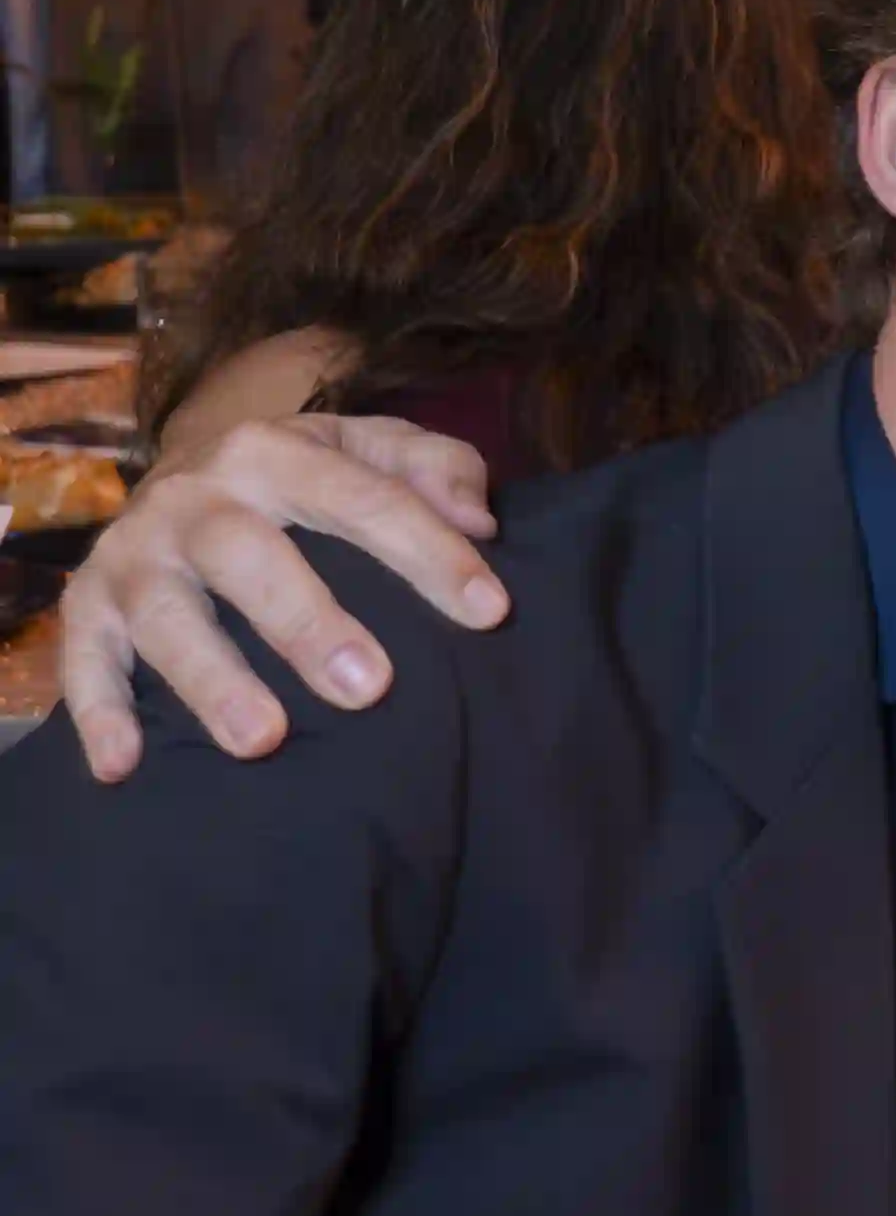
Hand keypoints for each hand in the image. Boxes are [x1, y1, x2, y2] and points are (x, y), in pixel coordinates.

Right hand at [56, 411, 506, 782]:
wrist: (189, 476)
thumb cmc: (311, 481)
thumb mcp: (374, 450)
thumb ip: (437, 468)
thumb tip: (477, 518)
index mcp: (275, 452)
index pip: (362, 497)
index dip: (429, 553)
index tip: (491, 610)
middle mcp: (196, 497)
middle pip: (247, 554)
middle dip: (305, 622)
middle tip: (368, 687)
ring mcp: (136, 553)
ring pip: (166, 614)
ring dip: (211, 677)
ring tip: (263, 739)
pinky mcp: (89, 605)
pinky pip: (85, 659)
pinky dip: (99, 710)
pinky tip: (124, 764)